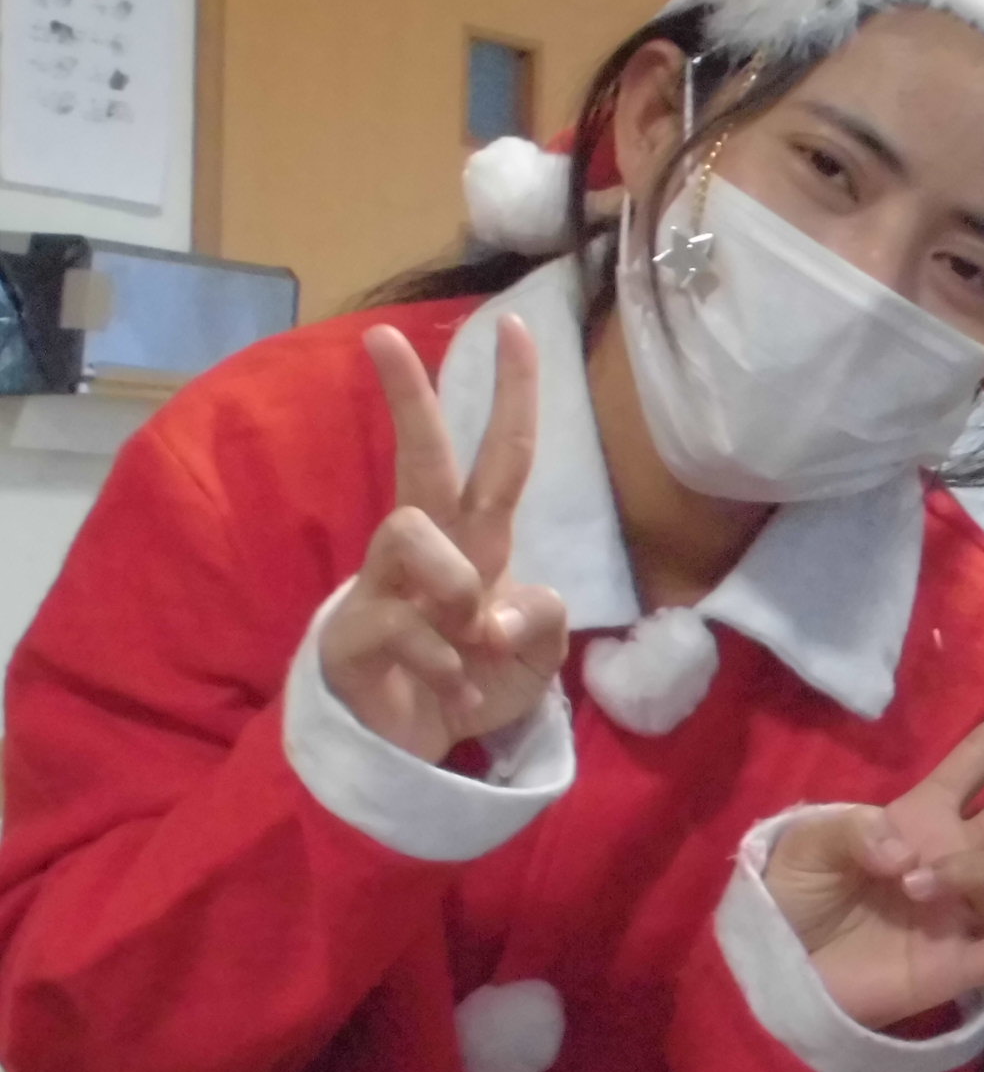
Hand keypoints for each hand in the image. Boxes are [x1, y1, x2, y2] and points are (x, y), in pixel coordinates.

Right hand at [317, 317, 569, 765]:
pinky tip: (453, 695)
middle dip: (408, 397)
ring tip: (471, 647)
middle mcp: (429, 550)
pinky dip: (446, 668)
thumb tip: (503, 610)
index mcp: (478, 542)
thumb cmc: (476, 680)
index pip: (500, 458)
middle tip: (382, 337)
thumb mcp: (537, 654)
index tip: (514, 325)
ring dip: (455, 588)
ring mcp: (382, 586)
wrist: (419, 747)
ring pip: (412, 532)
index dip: (513, 396)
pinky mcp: (351, 633)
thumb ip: (544, 619)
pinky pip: (405, 626)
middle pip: (420, 459)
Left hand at [765, 672, 983, 1029]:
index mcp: (923, 814)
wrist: (777, 973)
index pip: (983, 757)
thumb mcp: (802, 846)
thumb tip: (908, 849)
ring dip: (980, 872)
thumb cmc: (791, 898)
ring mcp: (963, 910)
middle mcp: (956, 854)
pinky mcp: (960, 964)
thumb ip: (851, 832)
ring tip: (919, 886)